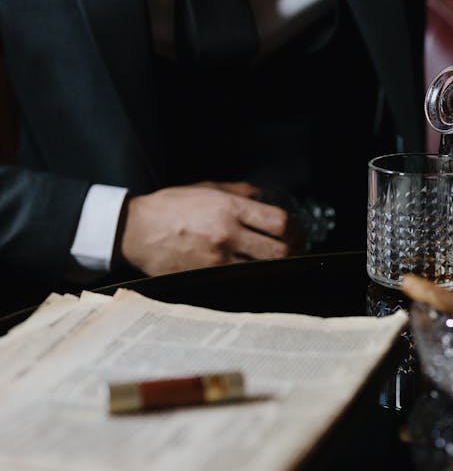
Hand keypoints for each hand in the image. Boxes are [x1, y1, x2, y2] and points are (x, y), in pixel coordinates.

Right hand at [116, 182, 307, 276]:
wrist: (135, 230)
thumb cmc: (170, 206)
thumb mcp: (207, 188)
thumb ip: (240, 191)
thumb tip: (265, 196)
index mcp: (228, 207)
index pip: (279, 222)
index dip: (297, 230)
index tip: (299, 233)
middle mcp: (226, 234)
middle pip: (278, 251)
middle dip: (292, 252)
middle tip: (294, 251)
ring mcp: (216, 260)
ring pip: (262, 271)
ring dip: (274, 268)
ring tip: (275, 263)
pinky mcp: (204, 278)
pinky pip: (239, 282)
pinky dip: (251, 280)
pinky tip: (253, 274)